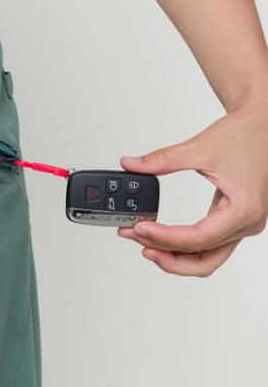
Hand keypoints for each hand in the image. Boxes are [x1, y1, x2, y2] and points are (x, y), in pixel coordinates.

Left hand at [118, 102, 267, 276]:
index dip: (165, 237)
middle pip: (203, 259)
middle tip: (137, 240)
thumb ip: (163, 159)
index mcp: (243, 210)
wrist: (264, 127)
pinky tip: (163, 238)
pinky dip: (185, 247)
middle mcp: (247, 224)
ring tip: (145, 243)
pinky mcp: (236, 223)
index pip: (198, 239)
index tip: (140, 228)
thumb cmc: (244, 135)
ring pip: (207, 259)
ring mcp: (243, 226)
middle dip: (166, 255)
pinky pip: (209, 246)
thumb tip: (131, 164)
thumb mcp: (200, 147)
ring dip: (175, 257)